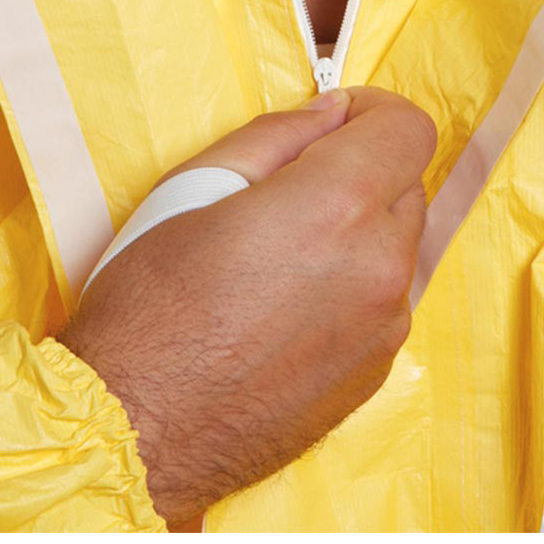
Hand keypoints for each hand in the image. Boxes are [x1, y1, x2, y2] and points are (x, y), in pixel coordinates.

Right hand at [58, 86, 436, 524]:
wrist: (134, 432)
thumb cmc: (147, 307)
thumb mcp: (191, 187)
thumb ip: (277, 136)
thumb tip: (333, 112)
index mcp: (336, 208)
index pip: (410, 129)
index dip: (376, 112)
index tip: (340, 121)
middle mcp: (379, 267)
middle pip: (406, 187)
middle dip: (361, 174)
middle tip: (289, 194)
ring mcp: (385, 328)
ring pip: (396, 249)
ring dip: (357, 236)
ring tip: (279, 262)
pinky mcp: (376, 373)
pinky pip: (382, 305)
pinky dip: (351, 291)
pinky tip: (285, 312)